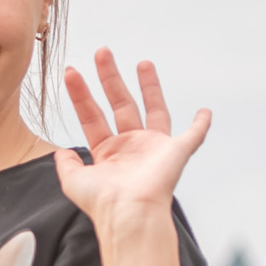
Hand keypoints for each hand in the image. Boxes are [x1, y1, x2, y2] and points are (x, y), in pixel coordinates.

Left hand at [52, 49, 211, 226]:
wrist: (128, 213)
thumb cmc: (103, 202)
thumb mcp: (74, 182)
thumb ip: (66, 164)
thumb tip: (60, 151)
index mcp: (108, 154)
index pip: (92, 116)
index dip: (81, 94)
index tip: (71, 72)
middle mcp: (131, 148)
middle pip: (120, 104)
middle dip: (110, 77)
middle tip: (101, 52)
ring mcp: (154, 149)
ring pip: (154, 110)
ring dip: (149, 86)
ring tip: (143, 62)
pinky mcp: (176, 152)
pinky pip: (193, 136)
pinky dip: (201, 125)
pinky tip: (205, 112)